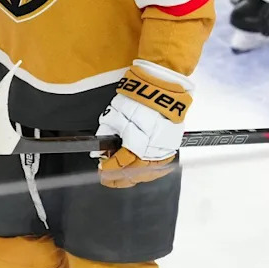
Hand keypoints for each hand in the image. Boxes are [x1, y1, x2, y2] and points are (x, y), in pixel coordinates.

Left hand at [95, 60, 193, 188]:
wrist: (161, 90)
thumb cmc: (139, 99)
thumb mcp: (115, 114)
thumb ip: (105, 135)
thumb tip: (98, 151)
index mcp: (137, 143)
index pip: (120, 163)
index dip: (108, 168)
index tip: (101, 168)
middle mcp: (152, 151)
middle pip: (134, 173)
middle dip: (118, 177)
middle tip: (107, 177)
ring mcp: (163, 151)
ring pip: (147, 174)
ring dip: (132, 177)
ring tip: (121, 177)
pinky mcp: (171, 148)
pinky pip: (159, 168)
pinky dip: (147, 172)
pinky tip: (139, 172)